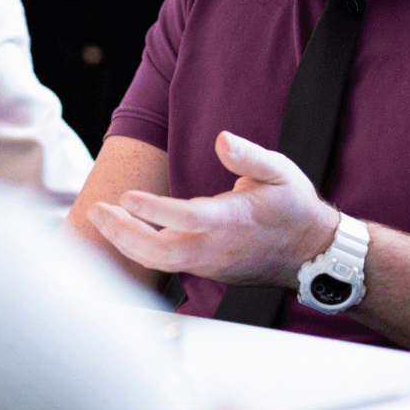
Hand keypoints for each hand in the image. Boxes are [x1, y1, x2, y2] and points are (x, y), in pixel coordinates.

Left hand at [86, 130, 341, 287]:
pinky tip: (124, 233)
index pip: (186, 218)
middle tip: (97, 210)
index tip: (127, 197)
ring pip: (159, 262)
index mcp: (232, 221)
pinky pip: (166, 265)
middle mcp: (216, 247)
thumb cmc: (294, 208)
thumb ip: (249, 156)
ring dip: (126, 242)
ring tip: (102, 218)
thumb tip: (222, 139)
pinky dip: (140, 251)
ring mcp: (209, 263)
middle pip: (160, 250)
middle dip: (123, 233)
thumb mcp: (279, 171)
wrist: (311, 252)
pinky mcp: (206, 270)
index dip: (154, 210)